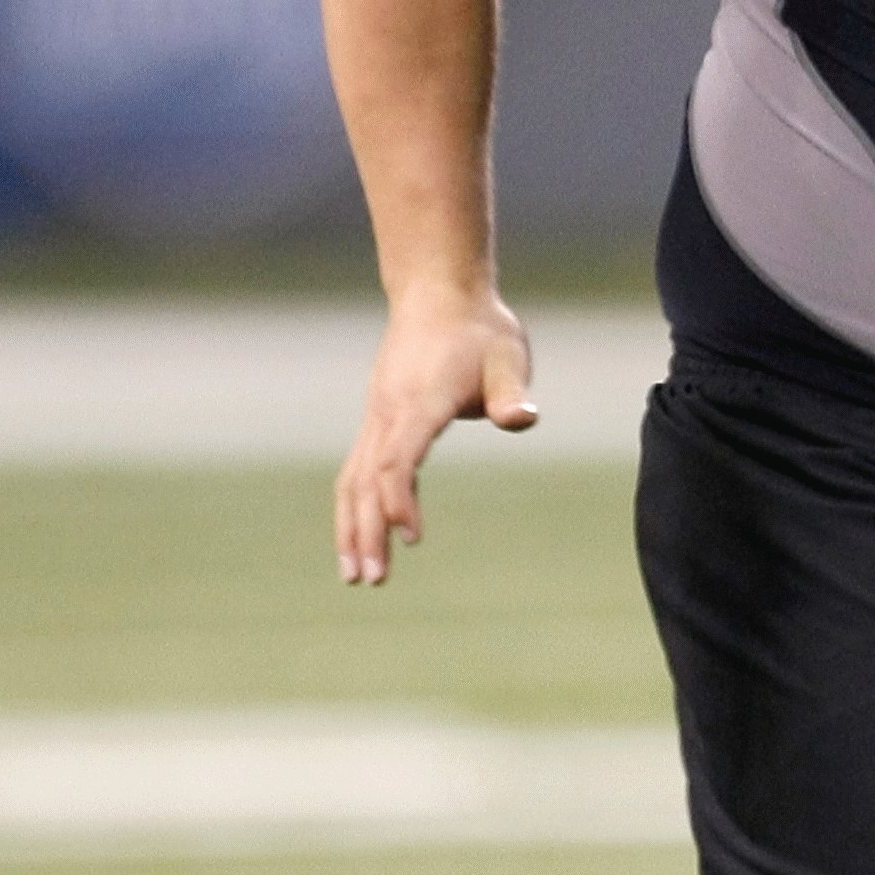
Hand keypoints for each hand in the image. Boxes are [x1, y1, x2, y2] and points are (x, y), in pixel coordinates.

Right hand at [335, 292, 536, 585]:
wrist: (438, 294)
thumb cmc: (479, 329)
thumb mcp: (508, 355)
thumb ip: (511, 392)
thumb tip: (522, 418)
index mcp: (419, 400)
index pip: (399, 457)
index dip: (400, 498)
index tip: (411, 536)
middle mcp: (388, 412)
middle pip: (367, 479)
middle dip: (365, 531)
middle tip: (372, 579)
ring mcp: (377, 417)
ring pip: (353, 479)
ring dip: (351, 527)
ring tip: (356, 575)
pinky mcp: (378, 421)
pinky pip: (357, 471)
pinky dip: (355, 507)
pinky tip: (360, 540)